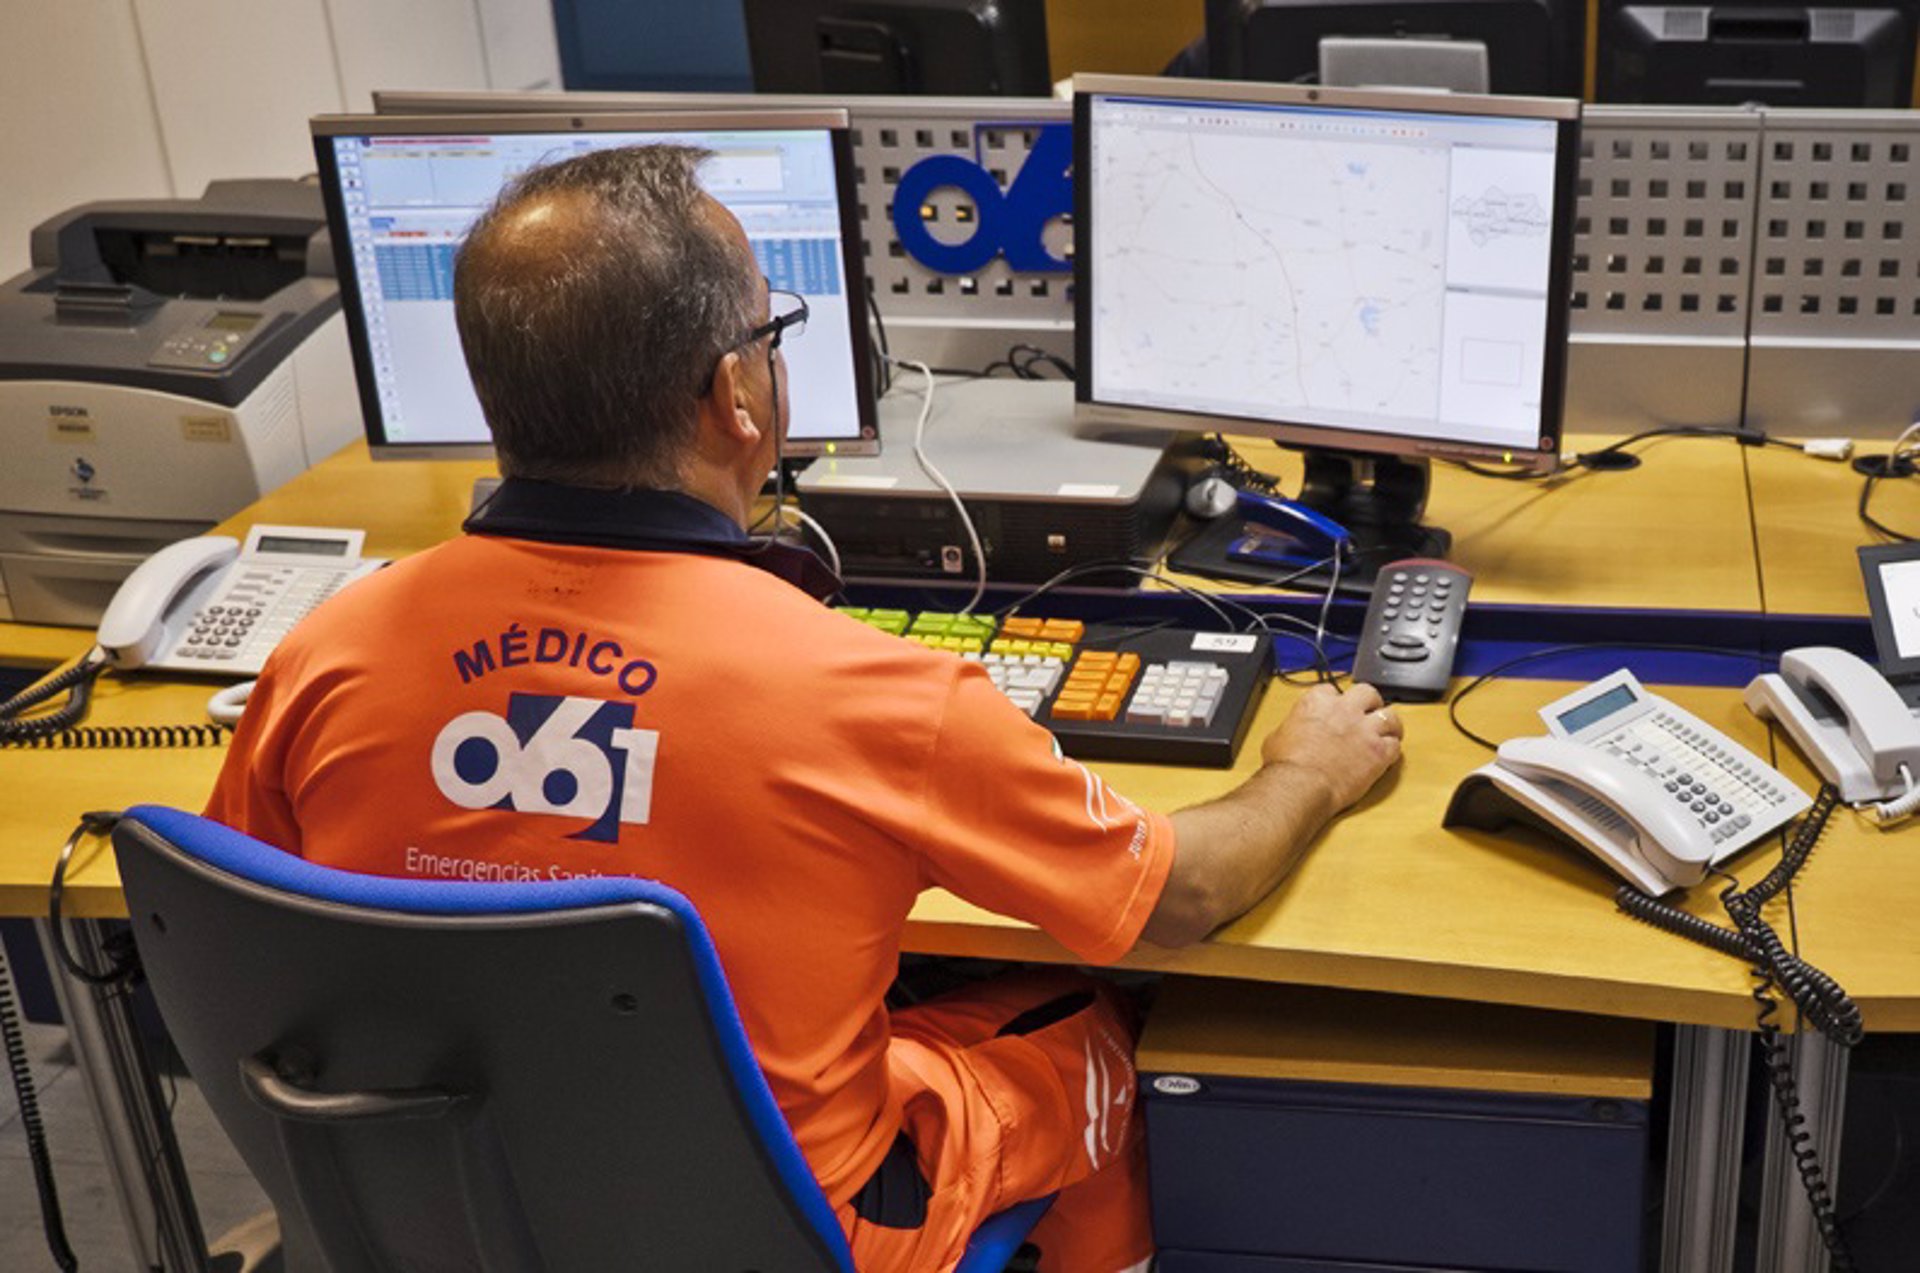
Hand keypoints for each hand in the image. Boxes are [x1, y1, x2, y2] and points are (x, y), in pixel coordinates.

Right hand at [1258, 682, 1402, 812]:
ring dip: (1389, 724)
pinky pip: (1396, 746)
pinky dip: (1393, 750)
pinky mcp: (1378, 752)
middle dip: (1370, 703)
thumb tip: (1292, 733)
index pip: (1332, 690)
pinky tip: (1387, 756)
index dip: (1336, 702)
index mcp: (1317, 702)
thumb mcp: (1277, 736)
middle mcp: (1345, 710)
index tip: (1336, 711)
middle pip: (1368, 693)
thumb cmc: (1286, 765)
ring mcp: (1365, 730)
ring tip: (1387, 733)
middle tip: (1369, 713)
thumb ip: (1292, 727)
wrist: (1300, 785)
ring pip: (1391, 716)